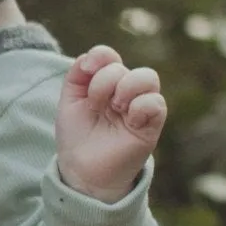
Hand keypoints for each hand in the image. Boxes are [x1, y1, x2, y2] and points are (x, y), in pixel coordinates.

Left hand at [56, 45, 165, 202]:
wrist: (82, 170)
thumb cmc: (77, 136)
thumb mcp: (69, 102)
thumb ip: (77, 76)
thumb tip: (90, 58)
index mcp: (105, 84)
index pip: (109, 56)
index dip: (100, 56)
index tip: (88, 69)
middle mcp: (124, 92)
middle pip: (125, 67)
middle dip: (106, 80)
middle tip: (96, 103)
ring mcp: (139, 107)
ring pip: (147, 77)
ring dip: (125, 88)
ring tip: (114, 109)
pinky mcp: (151, 125)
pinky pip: (156, 102)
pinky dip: (141, 105)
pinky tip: (129, 119)